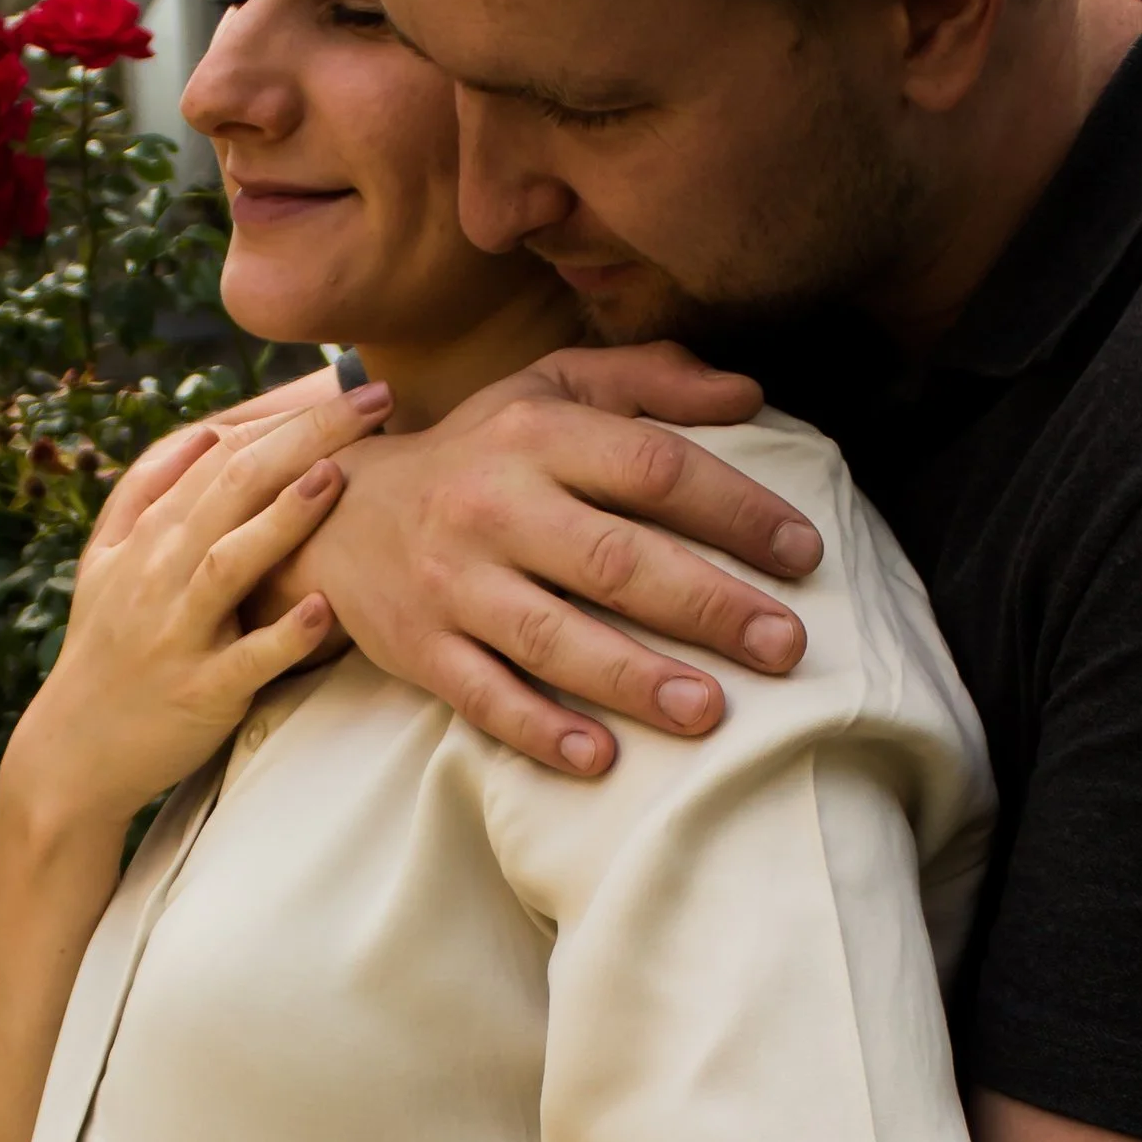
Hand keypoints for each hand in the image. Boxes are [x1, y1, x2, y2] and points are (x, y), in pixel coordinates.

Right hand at [0, 370, 391, 835]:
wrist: (72, 753)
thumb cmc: (106, 651)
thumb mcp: (106, 562)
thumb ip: (148, 493)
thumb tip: (207, 431)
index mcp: (147, 536)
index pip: (219, 454)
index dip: (284, 416)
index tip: (348, 385)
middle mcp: (158, 573)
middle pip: (232, 487)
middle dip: (306, 437)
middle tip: (374, 400)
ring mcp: (177, 632)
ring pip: (229, 562)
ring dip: (284, 519)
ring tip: (338, 478)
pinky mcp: (199, 692)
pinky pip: (245, 659)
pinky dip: (283, 636)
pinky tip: (323, 612)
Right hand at [294, 342, 823, 775]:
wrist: (338, 514)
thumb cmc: (480, 453)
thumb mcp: (550, 390)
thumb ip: (650, 382)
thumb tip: (751, 394)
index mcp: (537, 434)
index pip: (652, 467)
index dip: (735, 508)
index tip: (804, 551)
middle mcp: (494, 506)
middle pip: (614, 558)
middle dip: (706, 604)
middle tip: (784, 645)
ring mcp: (454, 584)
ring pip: (551, 636)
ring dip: (633, 678)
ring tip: (710, 713)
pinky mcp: (420, 649)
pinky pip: (484, 696)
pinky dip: (539, 729)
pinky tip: (599, 759)